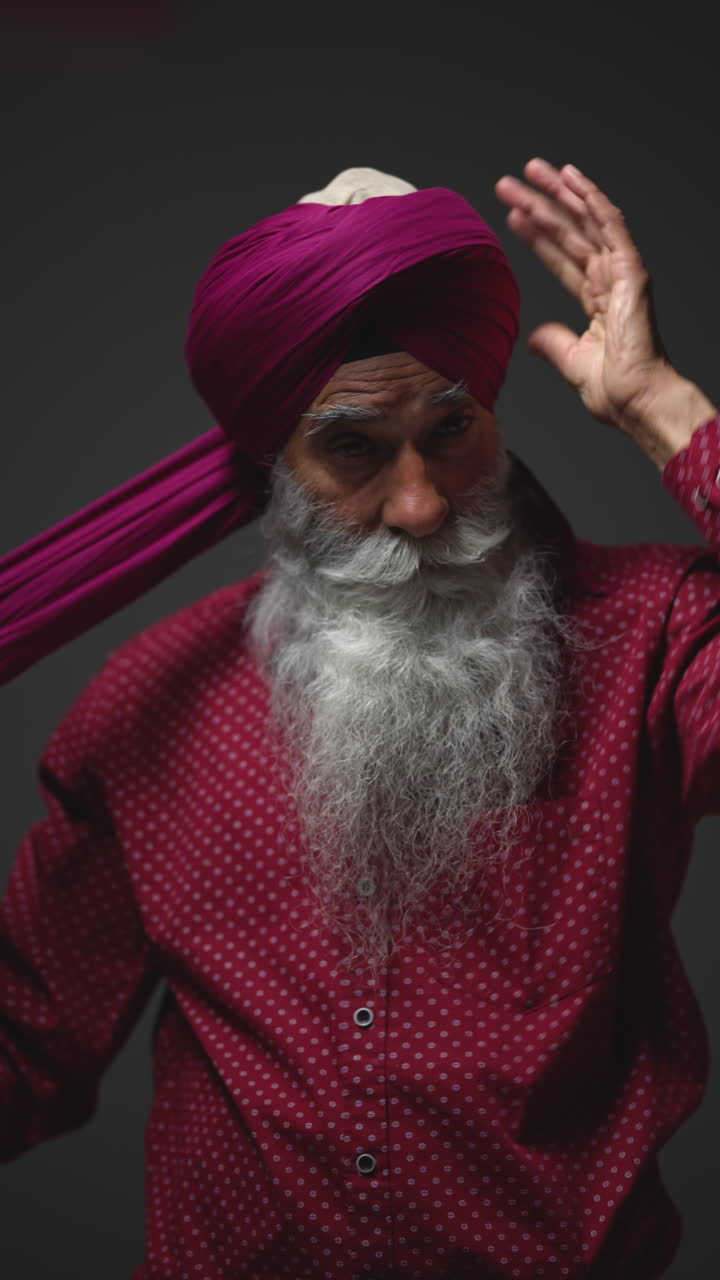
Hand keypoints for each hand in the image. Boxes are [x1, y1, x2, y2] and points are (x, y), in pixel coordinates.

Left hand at [495, 158, 668, 436]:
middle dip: (540, 205)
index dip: (536, 236)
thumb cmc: (615, 390)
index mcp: (598, 302)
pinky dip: (592, 200)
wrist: (636, 400)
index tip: (513, 216)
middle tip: (512, 183)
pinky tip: (572, 179)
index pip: (561, 258)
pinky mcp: (631, 271)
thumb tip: (534, 338)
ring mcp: (621, 273)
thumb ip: (553, 344)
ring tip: (531, 171)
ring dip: (558, 193)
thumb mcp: (572, 362)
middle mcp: (609, 281)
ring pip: (585, 221)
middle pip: (569, 232)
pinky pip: (610, 226)